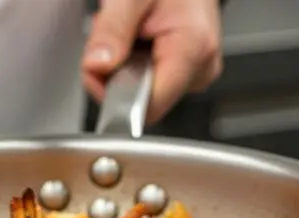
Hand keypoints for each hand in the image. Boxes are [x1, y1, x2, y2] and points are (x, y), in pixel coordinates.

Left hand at [82, 0, 222, 123]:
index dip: (113, 95)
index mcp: (193, 48)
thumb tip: (97, 66)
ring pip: (142, 93)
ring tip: (132, 33)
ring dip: (123, 68)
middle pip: (141, 101)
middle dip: (115, 74)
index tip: (98, 68)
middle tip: (116, 38)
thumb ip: (112, 30)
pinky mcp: (189, 74)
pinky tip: (140, 41)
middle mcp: (200, 68)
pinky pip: (150, 84)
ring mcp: (197, 73)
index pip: (147, 106)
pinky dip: (134, 65)